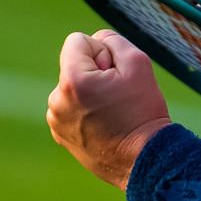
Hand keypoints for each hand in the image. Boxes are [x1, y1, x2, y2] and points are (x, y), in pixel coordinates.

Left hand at [47, 30, 171, 188]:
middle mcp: (57, 100)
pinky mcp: (60, 135)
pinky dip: (85, 111)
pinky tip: (105, 125)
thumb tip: (97, 41)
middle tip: (118, 96)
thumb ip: (114, 41)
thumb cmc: (142, 111)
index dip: (102, 51)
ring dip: (90, 92)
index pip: (77, 41)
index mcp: (72, 80)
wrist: (144, 160)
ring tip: (113, 112)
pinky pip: (71, 109)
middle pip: (74, 65)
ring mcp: (56, 120)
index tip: (116, 73)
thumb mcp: (138, 63)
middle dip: (95, 72)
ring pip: (73, 87)